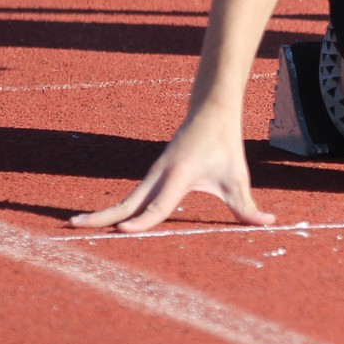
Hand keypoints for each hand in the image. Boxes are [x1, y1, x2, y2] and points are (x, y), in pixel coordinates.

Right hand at [70, 110, 274, 232]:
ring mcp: (152, 175)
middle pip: (127, 201)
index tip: (123, 231)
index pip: (158, 205)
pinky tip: (101, 218)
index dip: (142, 221)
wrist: (211, 112)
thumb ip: (248, 207)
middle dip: (102, 215)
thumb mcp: (238, 178)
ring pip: (125, 198)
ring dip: (102, 212)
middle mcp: (159, 175)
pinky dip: (114, 207)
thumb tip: (270, 223)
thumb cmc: (225, 146)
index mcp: (178, 175)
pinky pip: (131, 195)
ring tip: (75, 224)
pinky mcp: (152, 175)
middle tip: (73, 225)